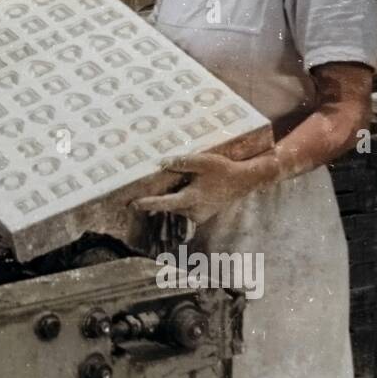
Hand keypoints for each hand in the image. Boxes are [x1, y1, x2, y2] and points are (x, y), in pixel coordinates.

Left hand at [134, 152, 269, 223]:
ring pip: (177, 207)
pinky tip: (183, 188)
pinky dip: (180, 200)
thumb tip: (161, 163)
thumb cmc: (223, 169)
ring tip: (163, 188)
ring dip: (171, 198)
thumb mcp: (202, 161)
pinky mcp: (203, 215)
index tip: (133, 204)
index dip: (148, 203)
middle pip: (169, 205)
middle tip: (139, 193)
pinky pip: (185, 208)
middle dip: (157, 199)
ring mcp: (199, 215)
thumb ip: (181, 163)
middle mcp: (194, 211)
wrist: (243, 181)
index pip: (165, 202)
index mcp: (192, 199)